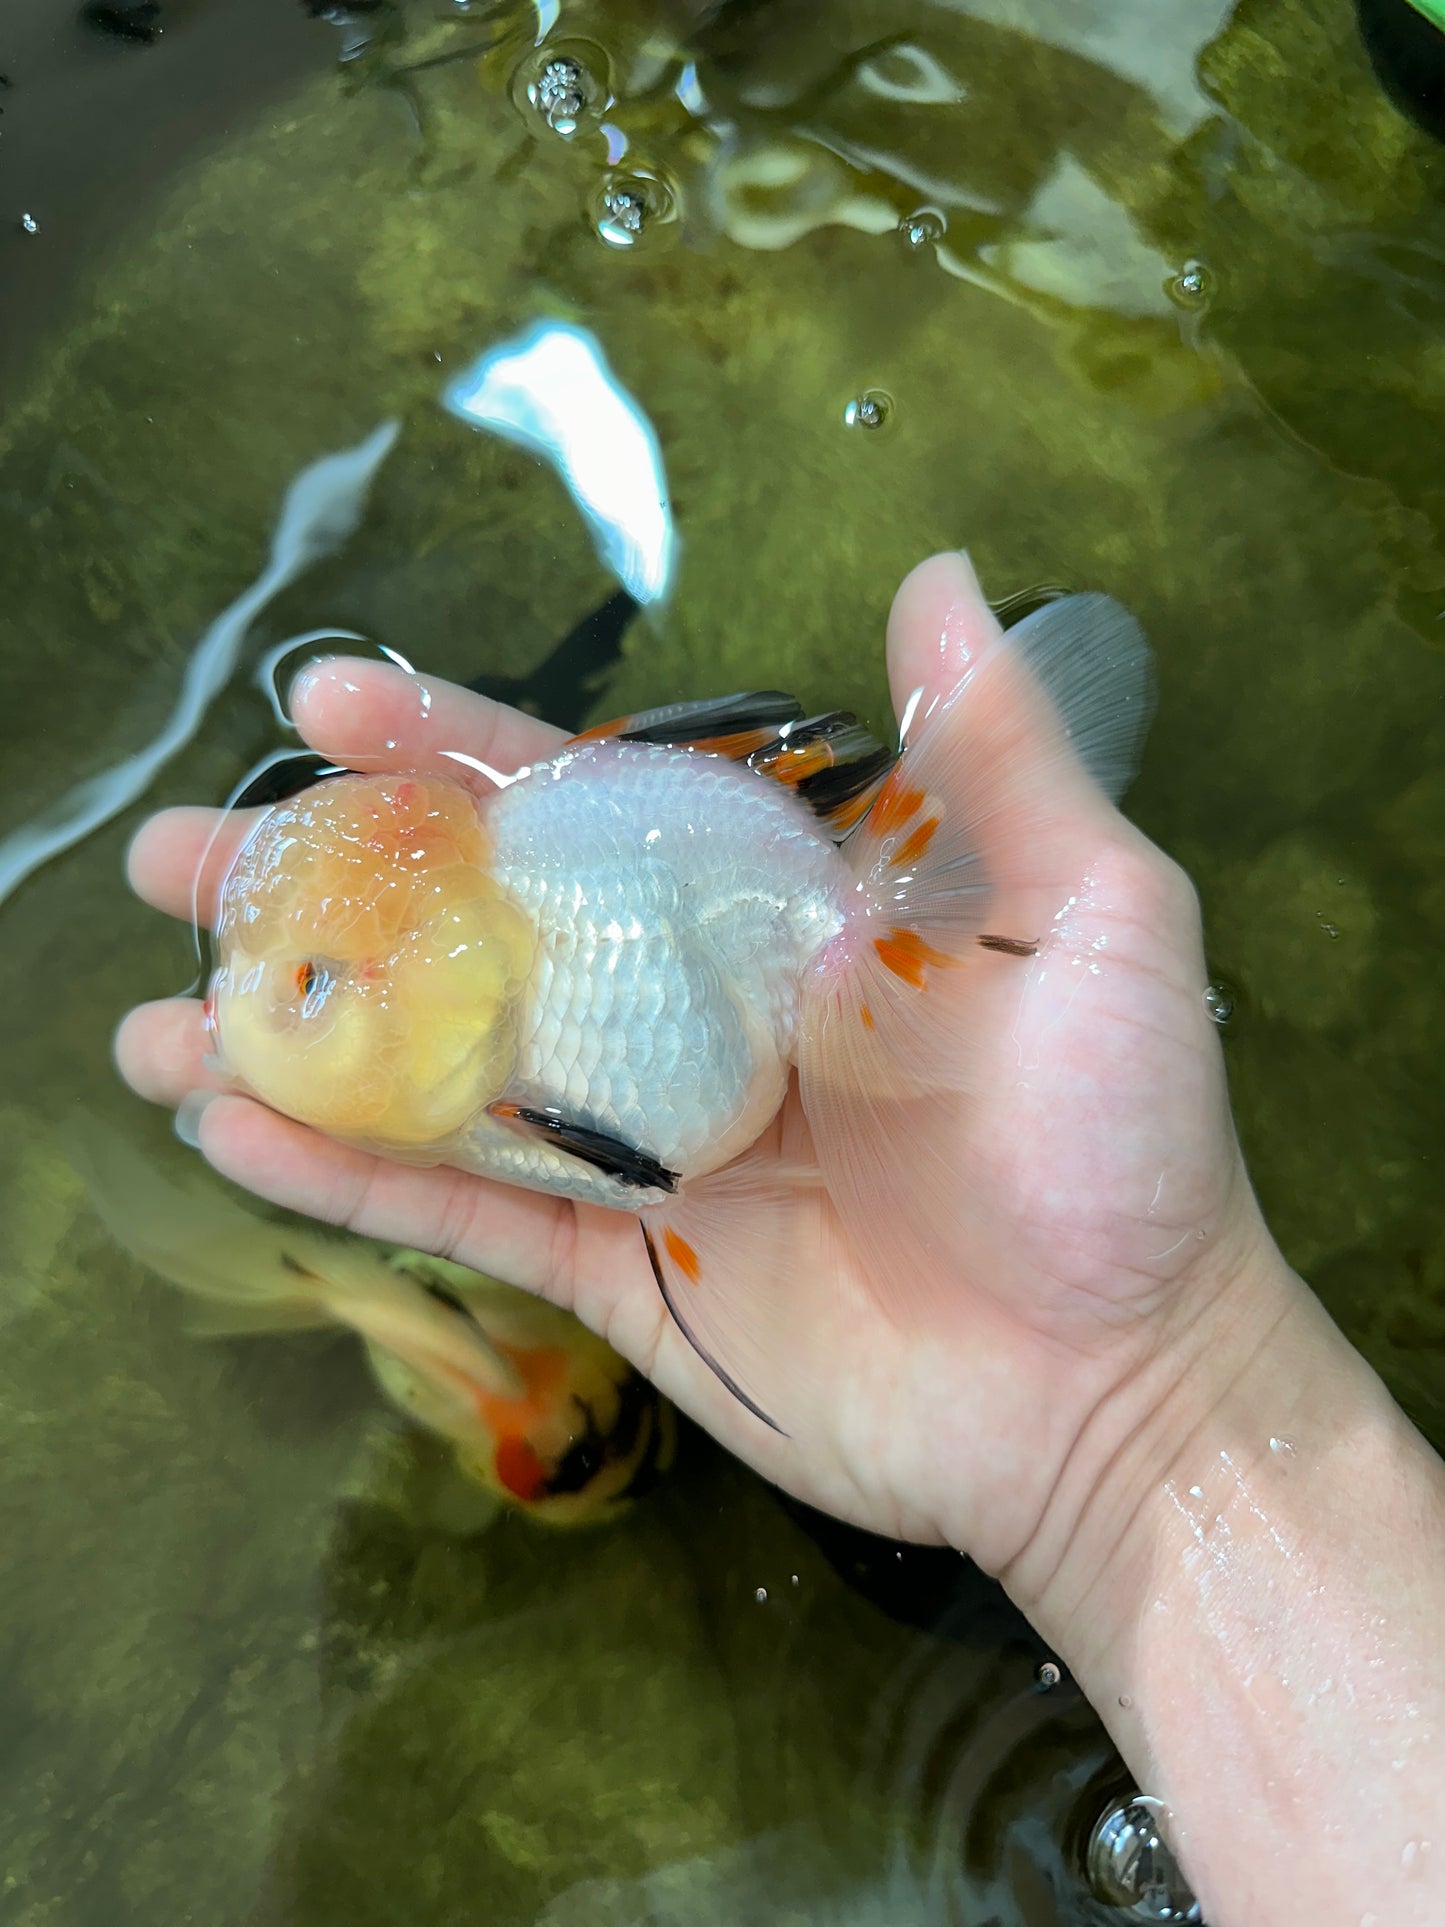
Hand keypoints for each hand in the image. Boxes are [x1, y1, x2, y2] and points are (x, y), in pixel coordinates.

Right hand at [116, 553, 1280, 1575]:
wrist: (1122, 1389)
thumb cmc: (1122, 1148)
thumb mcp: (1091, 921)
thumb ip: (996, 762)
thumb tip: (941, 573)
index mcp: (779, 920)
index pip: (593, 810)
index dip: (461, 753)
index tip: (331, 702)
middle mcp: (693, 1019)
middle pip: (480, 934)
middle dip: (328, 892)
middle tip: (173, 858)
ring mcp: (647, 1152)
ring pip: (445, 1076)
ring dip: (300, 1039)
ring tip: (151, 1009)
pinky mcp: (626, 1275)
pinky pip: (472, 1216)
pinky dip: (355, 1177)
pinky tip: (235, 1129)